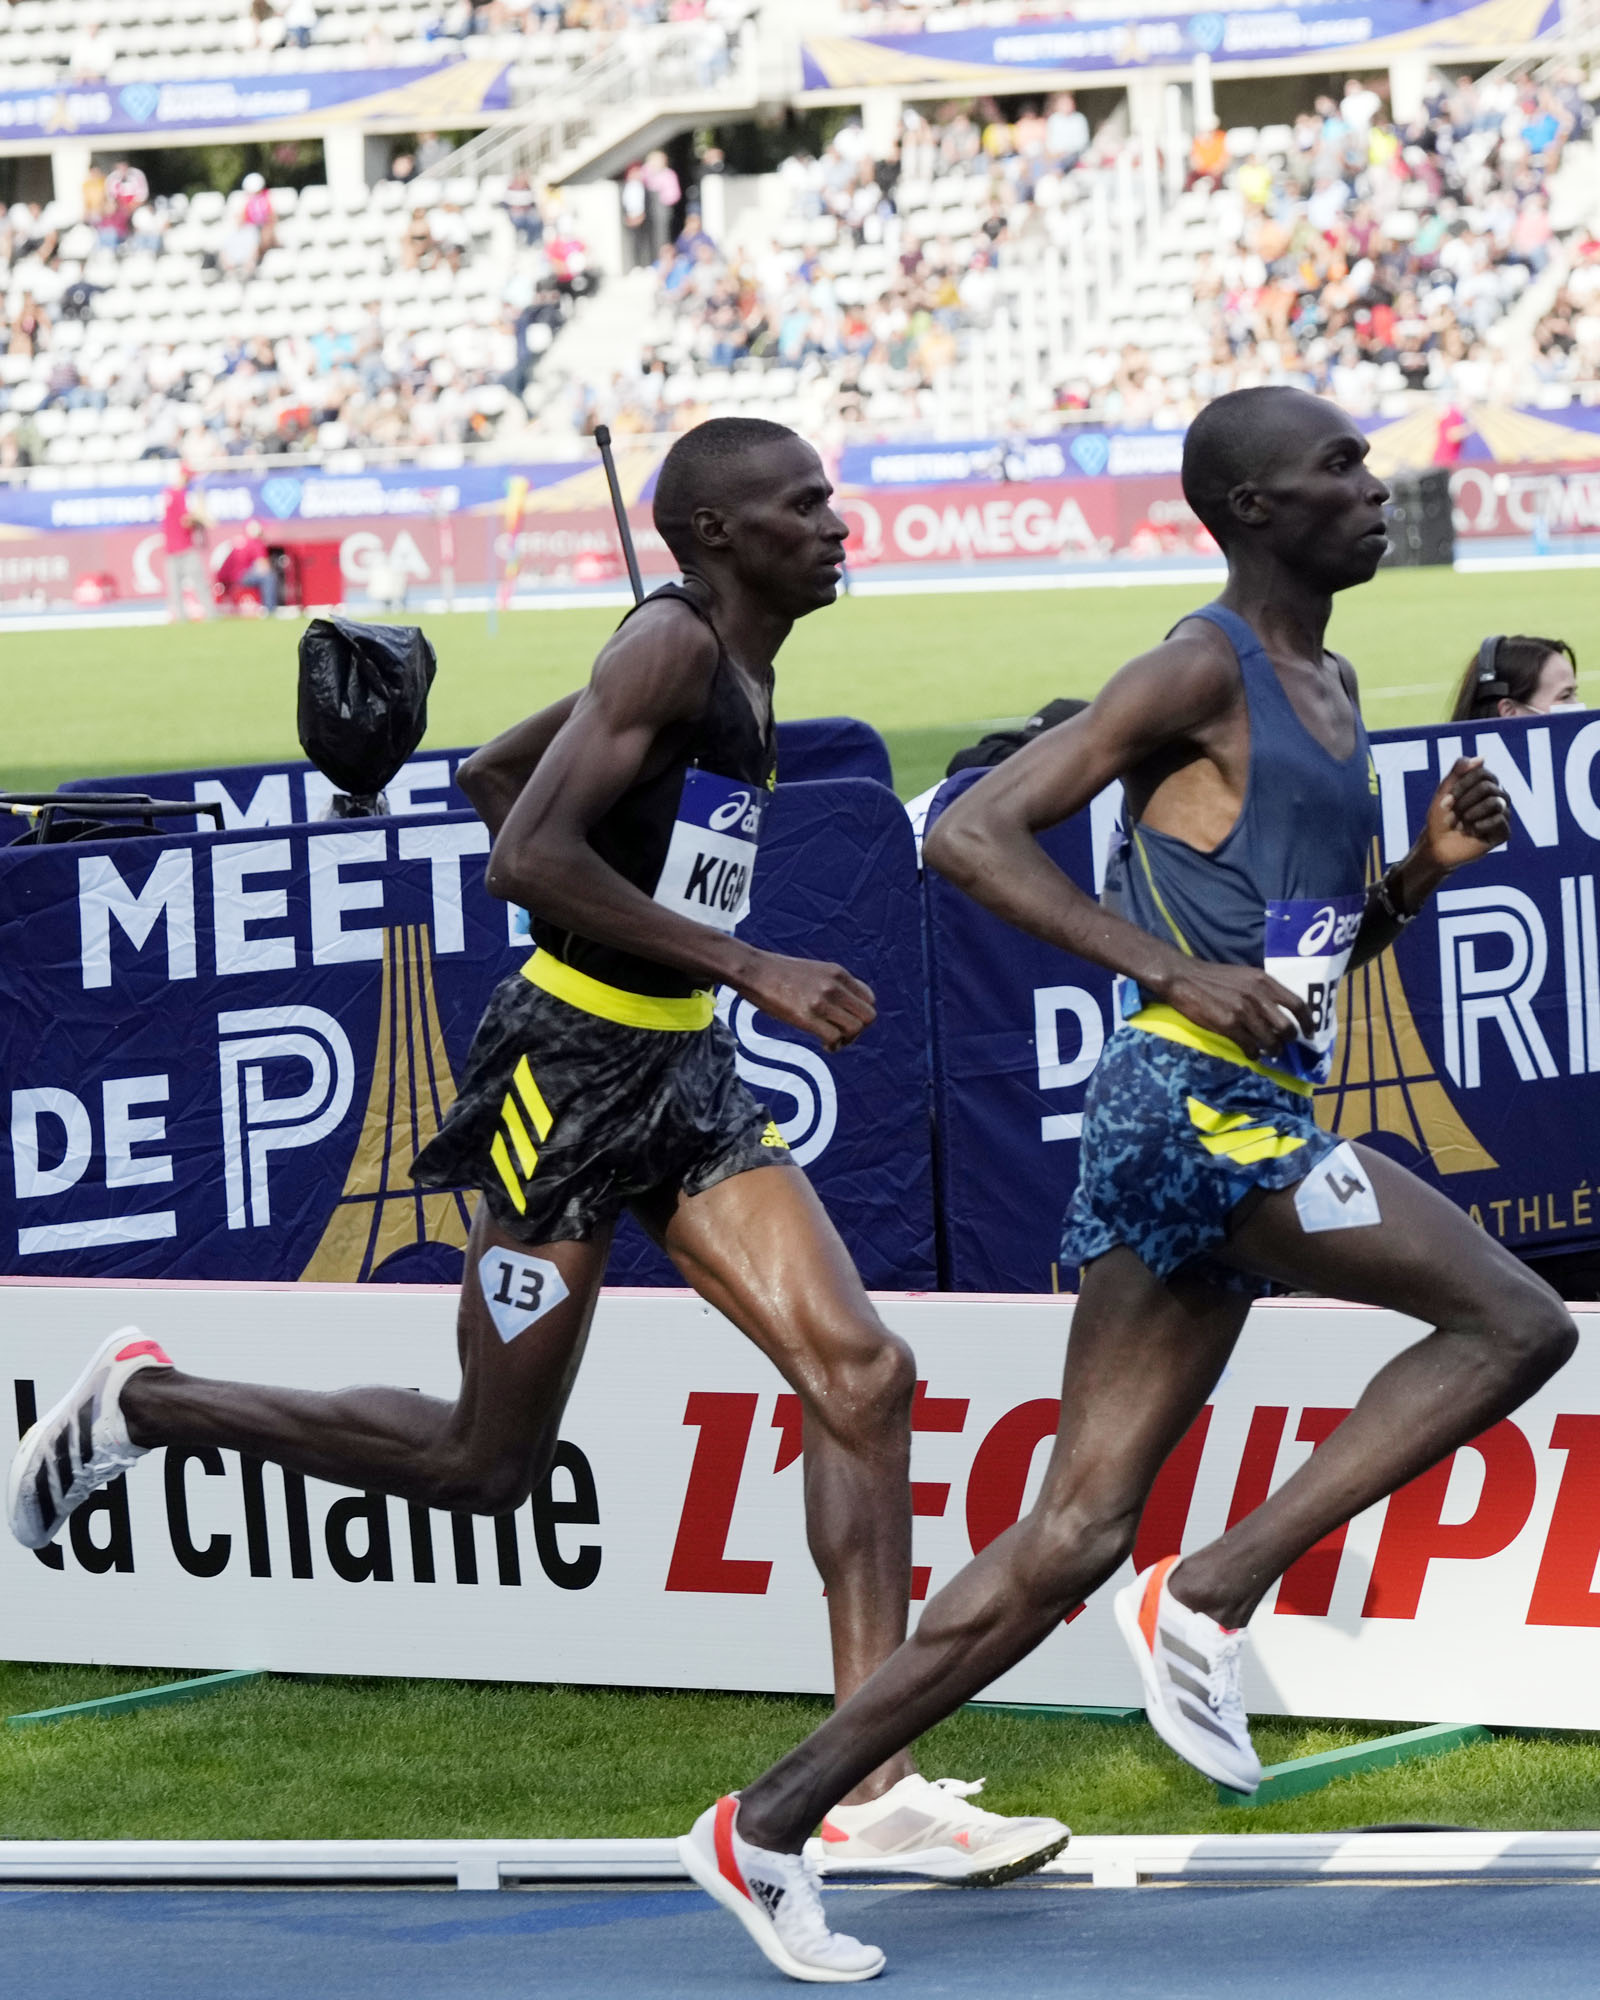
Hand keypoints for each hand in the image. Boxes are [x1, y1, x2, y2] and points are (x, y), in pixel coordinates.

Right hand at [733, 950, 876, 1050]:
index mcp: (838, 973)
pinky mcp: (806, 1016)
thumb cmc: (778, 973)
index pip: (869, 999)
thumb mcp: (814, 970)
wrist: (753, 970)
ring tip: (832, 1041)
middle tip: (842, 1035)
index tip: (845, 1020)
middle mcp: (834, 986)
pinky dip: (833, 1045)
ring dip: (846, 1040)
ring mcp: (821, 1001)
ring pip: (855, 1029)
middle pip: (868, 1016)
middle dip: (858, 1030)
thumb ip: (832, 984)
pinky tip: (823, 1044)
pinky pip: (834, 1038)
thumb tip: (843, 1006)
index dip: (861, 1014)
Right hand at [1161, 960, 1312, 1061]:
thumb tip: (1276, 1011)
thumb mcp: (1244, 975)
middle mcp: (1258, 996)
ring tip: (1268, 1052)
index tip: (1310, 1033)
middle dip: (1288, 1041)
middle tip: (1283, 1045)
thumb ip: (1262, 990)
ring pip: (1270, 1041)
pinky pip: (1250, 1046)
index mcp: (1264, 981)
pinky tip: (1251, 1054)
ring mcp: (1244, 1011)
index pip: (1297, 1003)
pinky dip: (1254, 1054)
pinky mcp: (1228, 1025)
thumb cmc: (1212, 976)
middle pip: (1287, 1027)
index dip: (1308, 1022)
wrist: (1183, 977)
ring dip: (1272, 1051)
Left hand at [1419, 756, 1509, 871]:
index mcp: (1486, 785)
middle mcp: (1499, 797)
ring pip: (1495, 802)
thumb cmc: (1440, 818)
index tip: (1447, 799)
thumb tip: (1482, 758)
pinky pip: (1499, 820)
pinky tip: (1472, 832)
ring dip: (1471, 813)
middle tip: (1454, 814)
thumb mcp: (1445, 791)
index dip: (1462, 785)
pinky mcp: (1504, 833)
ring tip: (1462, 823)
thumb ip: (1459, 771)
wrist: (1437, 846)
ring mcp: (1503, 815)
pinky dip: (1479, 825)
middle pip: (1488, 787)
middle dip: (1464, 802)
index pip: (1482, 773)